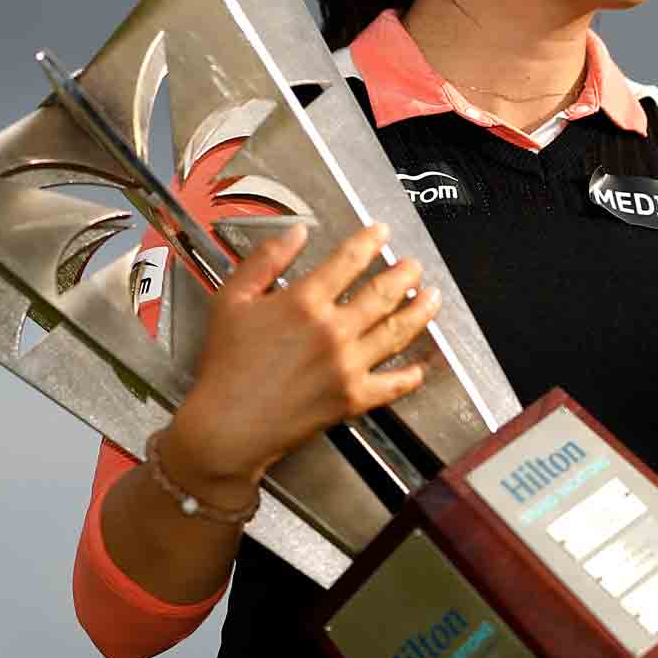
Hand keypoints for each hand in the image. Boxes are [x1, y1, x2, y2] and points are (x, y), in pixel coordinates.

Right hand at [169, 223, 440, 489]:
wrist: (227, 426)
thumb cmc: (226, 365)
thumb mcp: (231, 299)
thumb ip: (265, 260)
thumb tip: (296, 232)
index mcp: (304, 302)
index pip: (349, 260)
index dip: (370, 241)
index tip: (382, 232)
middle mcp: (333, 330)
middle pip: (383, 293)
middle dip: (405, 274)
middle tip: (414, 266)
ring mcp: (348, 365)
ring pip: (397, 331)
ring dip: (420, 312)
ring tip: (432, 298)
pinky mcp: (353, 398)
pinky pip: (393, 384)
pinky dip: (411, 374)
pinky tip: (420, 365)